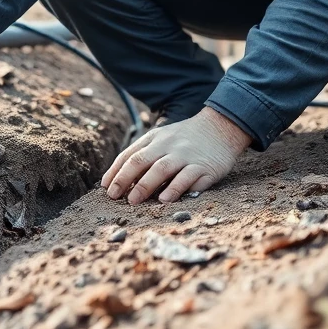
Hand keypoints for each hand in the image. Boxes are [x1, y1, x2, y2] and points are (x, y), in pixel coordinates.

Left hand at [101, 107, 251, 204]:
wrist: (221, 127)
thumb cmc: (186, 138)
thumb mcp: (163, 138)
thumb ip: (145, 154)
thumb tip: (122, 178)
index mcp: (155, 139)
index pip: (130, 154)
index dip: (116, 171)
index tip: (105, 187)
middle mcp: (168, 146)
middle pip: (141, 161)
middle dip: (125, 179)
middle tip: (114, 196)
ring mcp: (186, 156)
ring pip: (162, 169)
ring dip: (145, 186)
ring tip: (133, 201)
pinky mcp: (204, 167)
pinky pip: (188, 177)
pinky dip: (175, 188)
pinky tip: (165, 200)